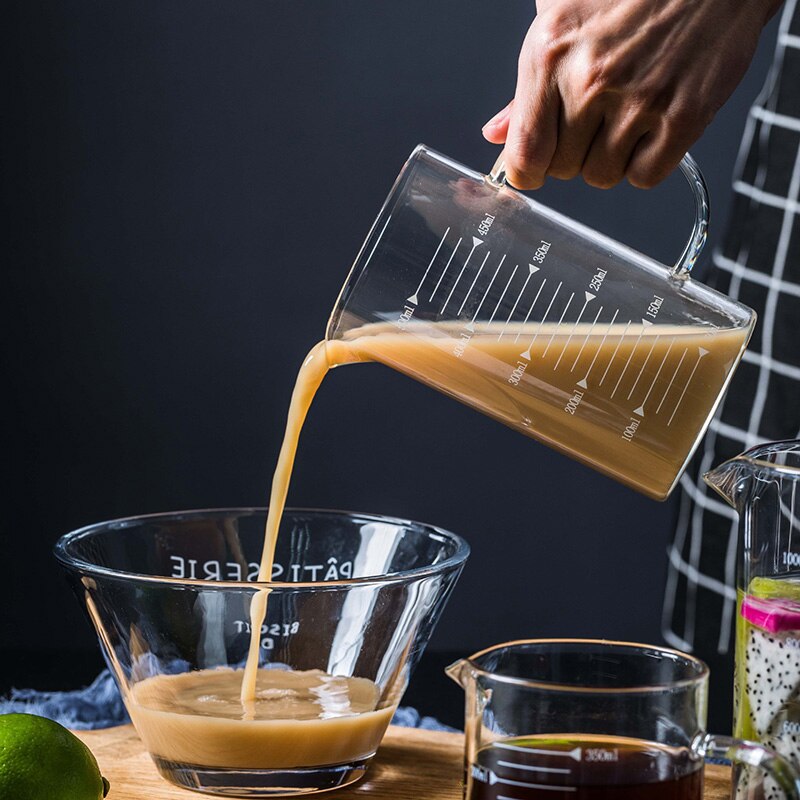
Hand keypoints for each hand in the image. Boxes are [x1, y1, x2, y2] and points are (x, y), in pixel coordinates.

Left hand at [483, 0, 778, 188]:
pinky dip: (645, 163)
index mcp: (550, 55)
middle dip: (573, 154)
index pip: (525, 154)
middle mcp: (590, 80)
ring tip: (625, 116)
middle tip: (594, 119)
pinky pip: (646, 176)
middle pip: (563, 169)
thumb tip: (498, 135)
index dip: (526, 172)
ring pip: (603, 176)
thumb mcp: (561, 21)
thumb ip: (526, 88)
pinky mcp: (683, 115)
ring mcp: (639, 99)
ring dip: (609, 158)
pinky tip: (651, 128)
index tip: (533, 170)